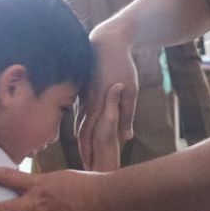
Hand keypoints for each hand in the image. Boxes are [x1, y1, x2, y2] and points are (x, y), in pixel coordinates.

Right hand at [78, 36, 136, 165]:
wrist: (106, 42)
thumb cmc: (122, 66)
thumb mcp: (131, 92)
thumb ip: (126, 115)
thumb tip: (126, 138)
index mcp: (98, 105)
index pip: (89, 136)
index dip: (88, 153)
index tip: (89, 168)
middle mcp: (86, 103)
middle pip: (80, 132)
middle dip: (82, 150)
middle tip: (84, 167)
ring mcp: (82, 96)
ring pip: (78, 122)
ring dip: (80, 138)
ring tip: (83, 153)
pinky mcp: (83, 90)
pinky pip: (79, 112)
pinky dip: (80, 124)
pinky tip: (82, 131)